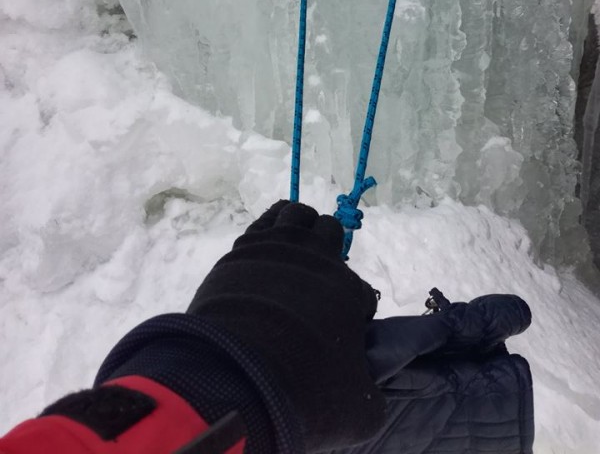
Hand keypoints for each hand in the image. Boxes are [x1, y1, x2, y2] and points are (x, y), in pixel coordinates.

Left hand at [188, 200, 384, 449]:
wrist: (236, 373)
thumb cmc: (303, 389)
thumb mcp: (356, 408)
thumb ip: (369, 393)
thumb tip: (368, 388)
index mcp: (346, 290)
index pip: (361, 291)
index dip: (354, 311)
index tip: (341, 328)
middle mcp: (316, 260)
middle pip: (330, 231)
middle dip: (329, 248)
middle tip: (317, 276)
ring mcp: (276, 248)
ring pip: (297, 214)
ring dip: (301, 226)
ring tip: (294, 246)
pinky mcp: (243, 248)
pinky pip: (267, 218)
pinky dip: (273, 222)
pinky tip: (269, 235)